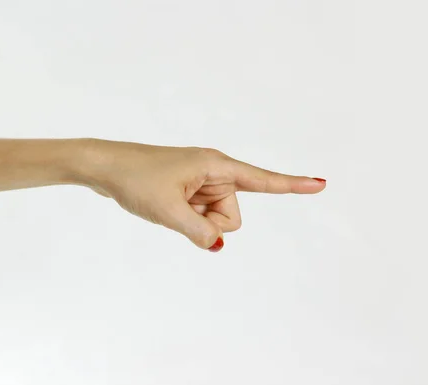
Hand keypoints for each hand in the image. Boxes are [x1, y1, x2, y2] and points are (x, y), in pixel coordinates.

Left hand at [81, 139, 326, 250]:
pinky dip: (187, 219)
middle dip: (211, 222)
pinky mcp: (188, 191)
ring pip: (215, 219)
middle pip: (232, 215)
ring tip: (167, 204)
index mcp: (215, 166)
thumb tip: (218, 244)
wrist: (106, 166)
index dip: (292, 185)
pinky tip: (164, 206)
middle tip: (179, 208)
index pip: (262, 180)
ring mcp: (200, 182)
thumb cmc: (136, 179)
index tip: (321, 184)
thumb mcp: (170, 211)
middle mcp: (213, 172)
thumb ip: (201, 232)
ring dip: (195, 221)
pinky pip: (200, 215)